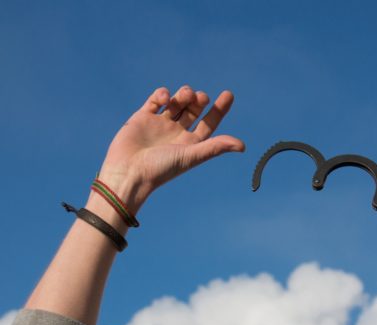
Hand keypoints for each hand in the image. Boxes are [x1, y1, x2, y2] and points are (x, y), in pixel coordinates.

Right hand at [96, 86, 244, 212]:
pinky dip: (162, 94)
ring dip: (183, 94)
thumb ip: (215, 147)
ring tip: (185, 95)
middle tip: (201, 98)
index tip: (228, 94)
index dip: (220, 109)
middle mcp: (177, 133)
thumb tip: (242, 146)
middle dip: (199, 100)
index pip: (209, 123)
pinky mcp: (142, 118)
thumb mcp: (191, 156)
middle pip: (193, 109)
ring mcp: (159, 124)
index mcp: (191, 143)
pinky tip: (165, 98)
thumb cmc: (161, 169)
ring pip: (176, 102)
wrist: (128, 172)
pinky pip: (156, 100)